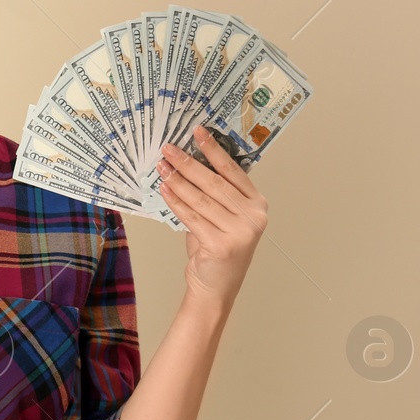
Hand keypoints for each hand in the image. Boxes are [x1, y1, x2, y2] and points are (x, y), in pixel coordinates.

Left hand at [155, 126, 267, 305]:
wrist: (216, 287)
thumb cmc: (216, 247)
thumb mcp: (222, 216)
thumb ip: (213, 194)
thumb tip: (187, 162)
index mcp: (257, 204)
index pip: (233, 170)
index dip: (214, 150)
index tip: (197, 132)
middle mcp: (253, 217)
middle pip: (214, 183)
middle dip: (188, 163)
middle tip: (168, 149)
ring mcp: (240, 232)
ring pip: (201, 199)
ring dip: (178, 180)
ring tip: (162, 167)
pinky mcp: (222, 245)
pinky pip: (192, 217)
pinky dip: (175, 202)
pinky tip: (164, 189)